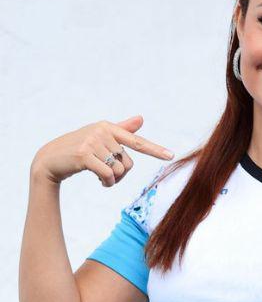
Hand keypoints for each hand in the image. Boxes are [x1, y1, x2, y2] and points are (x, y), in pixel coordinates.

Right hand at [31, 115, 173, 186]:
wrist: (50, 159)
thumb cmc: (79, 148)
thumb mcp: (100, 138)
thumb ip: (122, 130)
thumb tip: (141, 118)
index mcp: (108, 127)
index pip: (137, 141)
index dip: (155, 150)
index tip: (171, 156)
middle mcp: (102, 131)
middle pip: (128, 163)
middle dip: (121, 174)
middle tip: (107, 175)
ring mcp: (92, 142)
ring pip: (119, 170)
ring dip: (113, 180)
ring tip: (102, 178)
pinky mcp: (84, 154)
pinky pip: (108, 175)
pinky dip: (107, 183)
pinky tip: (100, 182)